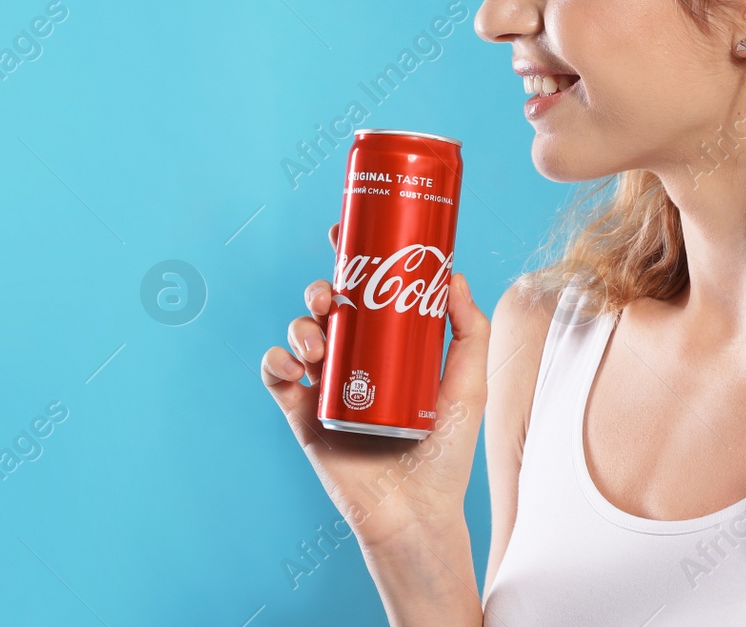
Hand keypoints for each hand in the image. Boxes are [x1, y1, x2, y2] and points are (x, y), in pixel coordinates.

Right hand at [260, 222, 490, 549]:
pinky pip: (276, 376)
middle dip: (320, 289)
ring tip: (319, 340)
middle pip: (326, 307)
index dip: (350, 260)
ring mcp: (326, 386)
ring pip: (299, 334)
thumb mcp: (469, 383)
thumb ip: (468, 329)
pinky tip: (296, 365)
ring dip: (300, 325)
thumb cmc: (447, 453)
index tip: (343, 233)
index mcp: (388, 346)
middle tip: (332, 296)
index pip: (366, 292)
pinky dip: (277, 360)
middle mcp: (355, 360)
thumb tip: (452, 274)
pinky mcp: (303, 415)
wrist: (417, 512)